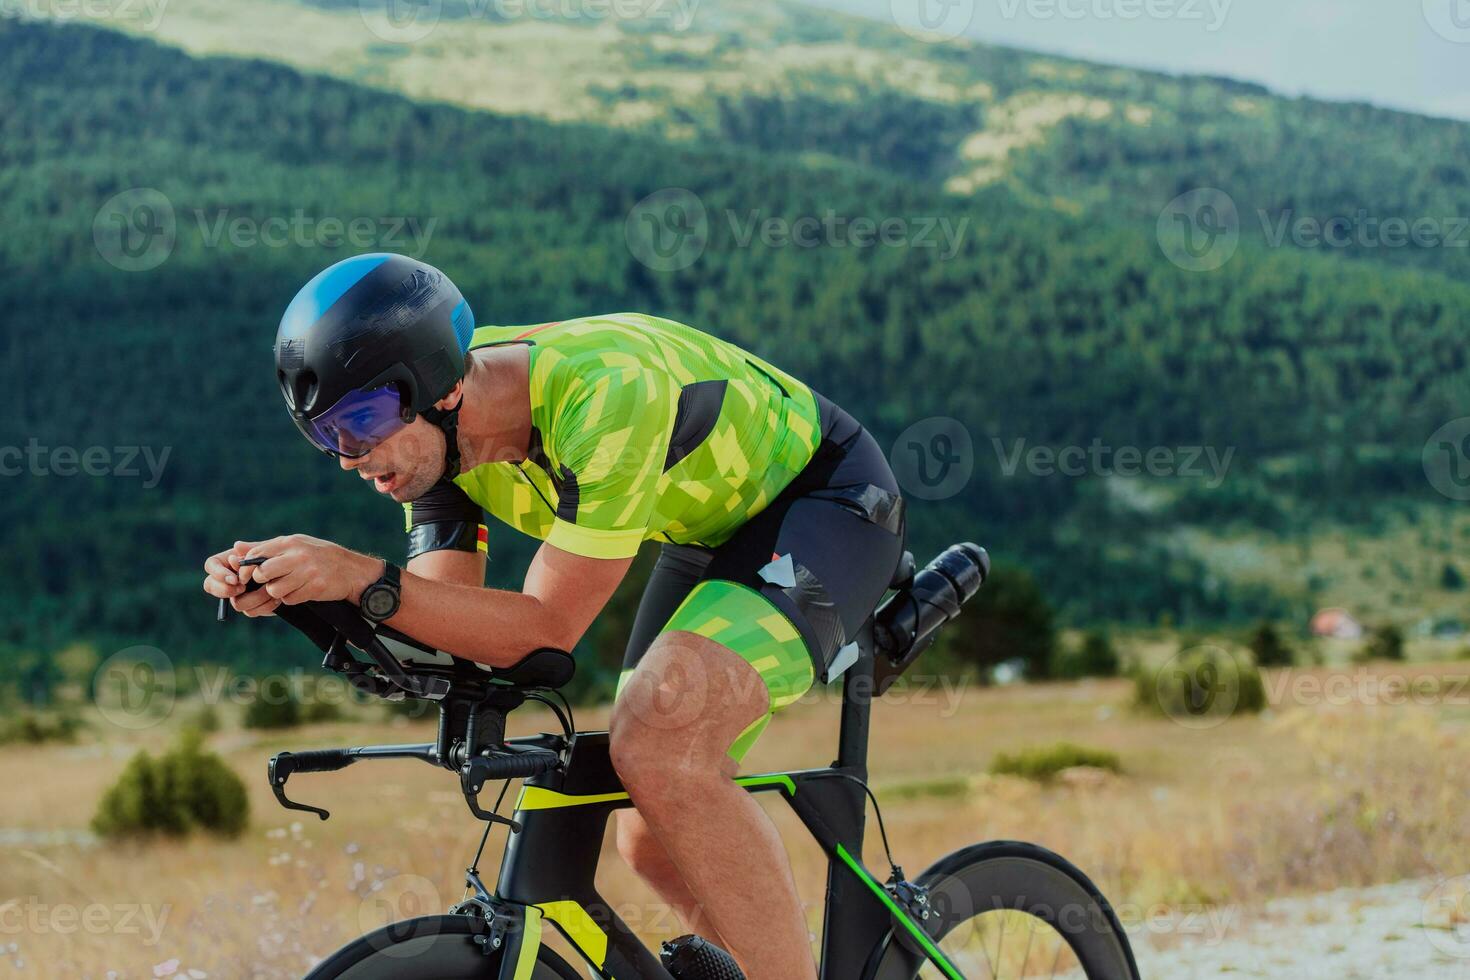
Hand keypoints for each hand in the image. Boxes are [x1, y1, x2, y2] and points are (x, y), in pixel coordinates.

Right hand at [202, 541, 279, 617]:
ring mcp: (238, 594)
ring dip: (252, 597)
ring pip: (234, 602)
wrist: (294, 571)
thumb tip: (237, 545)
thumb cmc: (276, 556)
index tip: (234, 579)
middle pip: (211, 586)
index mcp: (228, 561)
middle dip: (225, 589)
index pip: (211, 565)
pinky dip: (264, 606)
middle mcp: (229, 579)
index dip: (218, 573)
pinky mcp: (252, 606)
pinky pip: (250, 611)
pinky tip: (276, 599)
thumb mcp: (266, 551)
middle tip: (241, 588)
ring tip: (268, 590)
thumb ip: (252, 550)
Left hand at [241, 534, 382, 607]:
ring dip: (277, 593)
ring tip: (288, 587)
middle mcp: (298, 556)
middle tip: (269, 582)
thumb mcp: (294, 545)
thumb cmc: (319, 556)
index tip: (248, 577)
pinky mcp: (315, 588)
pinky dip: (291, 599)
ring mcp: (307, 572)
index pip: (256, 555)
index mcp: (289, 543)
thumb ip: (265, 547)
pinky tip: (300, 591)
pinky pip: (290, 600)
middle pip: (262, 573)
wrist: (352, 570)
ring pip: (275, 590)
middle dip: (261, 582)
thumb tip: (236, 546)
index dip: (247, 569)